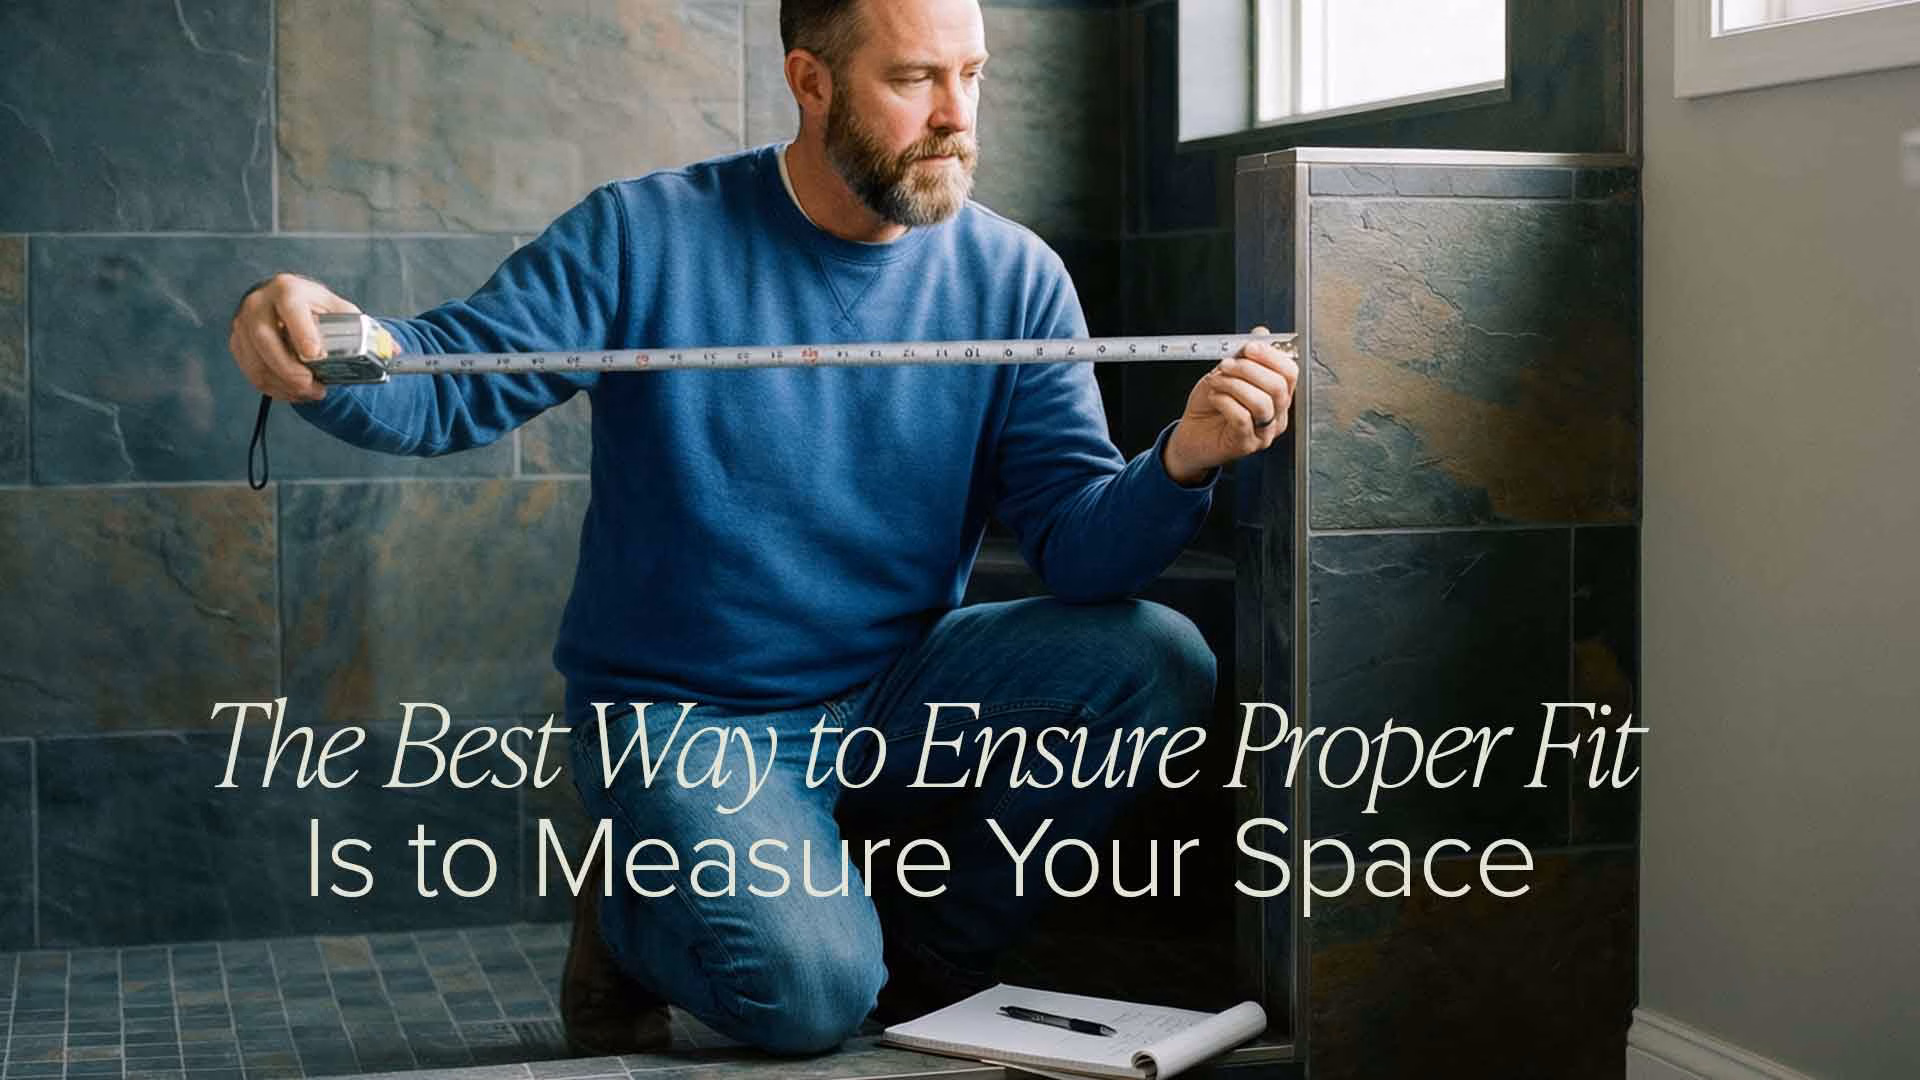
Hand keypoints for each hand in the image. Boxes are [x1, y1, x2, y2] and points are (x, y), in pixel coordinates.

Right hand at [228, 273, 361, 402]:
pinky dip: (274, 388)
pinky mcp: (237, 342)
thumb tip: (393, 351)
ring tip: (309, 392)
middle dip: (291, 370)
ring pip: (256, 362)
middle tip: (314, 387)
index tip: (315, 355)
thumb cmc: (313, 306)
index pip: (291, 309)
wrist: (283, 301)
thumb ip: (364, 329)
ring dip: (283, 385)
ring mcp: (243, 323)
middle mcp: (258, 303)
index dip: (302, 333)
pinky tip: (293, 392)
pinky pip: (252, 373)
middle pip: (266, 341)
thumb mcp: (338, 309)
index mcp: (287, 290)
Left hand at [1161, 327, 1299, 486]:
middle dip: (1248, 369)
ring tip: (1215, 381)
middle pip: (1278, 387)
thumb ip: (1245, 356)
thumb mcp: (1227, 373)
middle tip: (1225, 365)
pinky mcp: (1246, 444)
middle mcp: (1276, 415)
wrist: (1191, 434)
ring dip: (1233, 385)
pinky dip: (1225, 402)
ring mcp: (1264, 433)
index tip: (1248, 347)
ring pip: (1261, 403)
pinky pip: (1242, 418)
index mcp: (1277, 396)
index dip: (1271, 356)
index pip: (1290, 373)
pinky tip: (1214, 397)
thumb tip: (1262, 333)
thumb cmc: (1211, 406)